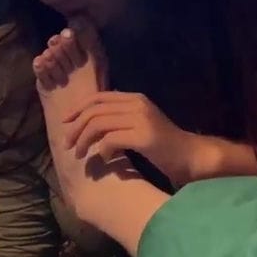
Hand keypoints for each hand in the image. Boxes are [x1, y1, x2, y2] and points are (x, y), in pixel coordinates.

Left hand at [63, 91, 197, 186]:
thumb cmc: (163, 145)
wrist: (190, 156)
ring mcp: (141, 119)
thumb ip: (118, 120)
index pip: (98, 97)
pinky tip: (105, 159)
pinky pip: (111, 140)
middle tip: (68, 145)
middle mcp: (137, 104)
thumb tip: (89, 126)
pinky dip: (103, 150)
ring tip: (81, 154)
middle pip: (94, 110)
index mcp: (134, 98)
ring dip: (84, 140)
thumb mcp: (139, 125)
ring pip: (98, 124)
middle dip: (76, 127)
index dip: (78, 109)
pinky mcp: (144, 137)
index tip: (66, 124)